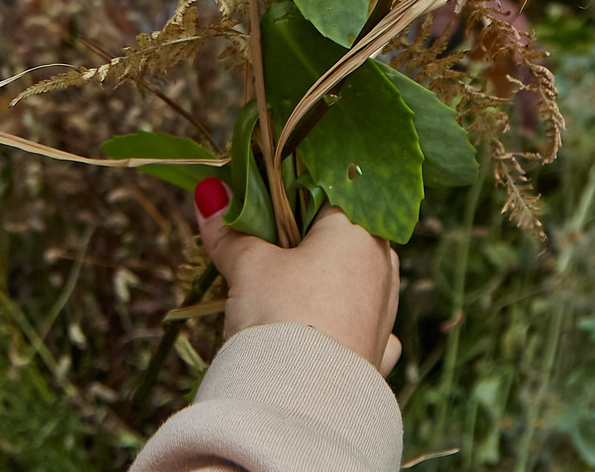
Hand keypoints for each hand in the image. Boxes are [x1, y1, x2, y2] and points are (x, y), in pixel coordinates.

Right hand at [197, 196, 401, 375]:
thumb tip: (208, 193)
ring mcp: (385, 314)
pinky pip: (359, 325)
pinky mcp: (378, 354)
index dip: (290, 196)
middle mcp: (382, 267)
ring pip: (353, 281)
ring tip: (282, 293)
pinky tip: (320, 329)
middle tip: (263, 249)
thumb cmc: (282, 314)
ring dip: (323, 281)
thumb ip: (230, 231)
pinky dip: (339, 323)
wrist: (302, 401)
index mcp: (360, 232)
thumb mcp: (248, 266)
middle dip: (305, 241)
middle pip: (342, 238)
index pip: (329, 193)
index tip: (259, 206)